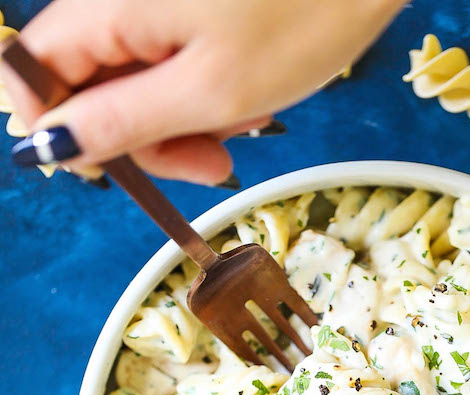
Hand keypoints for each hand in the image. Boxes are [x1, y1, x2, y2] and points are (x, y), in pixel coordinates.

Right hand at [1, 0, 402, 182]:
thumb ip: (121, 121)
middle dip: (143, 135)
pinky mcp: (186, 1)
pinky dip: (200, 87)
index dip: (58, 127)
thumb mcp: (210, 91)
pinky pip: (168, 53)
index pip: (32, 66)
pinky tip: (245, 98)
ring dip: (181, 119)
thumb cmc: (303, 14)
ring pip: (133, 74)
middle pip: (87, 78)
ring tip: (243, 125)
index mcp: (109, 4)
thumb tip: (47, 146)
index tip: (112, 168)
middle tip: (208, 164)